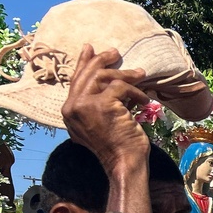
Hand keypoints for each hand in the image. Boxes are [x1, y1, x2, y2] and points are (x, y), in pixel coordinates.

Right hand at [60, 45, 149, 174]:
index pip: (75, 81)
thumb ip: (97, 104)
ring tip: (140, 74)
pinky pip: (120, 87)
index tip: (89, 49)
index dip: (83, 63)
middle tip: (114, 52)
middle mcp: (71, 107)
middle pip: (87, 75)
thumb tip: (109, 82)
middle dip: (101, 60)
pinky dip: (135, 92)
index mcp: (69, 112)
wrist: (124, 162)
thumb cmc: (118, 146)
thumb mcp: (101, 123)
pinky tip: (144, 100)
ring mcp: (85, 105)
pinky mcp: (102, 104)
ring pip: (103, 77)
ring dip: (125, 75)